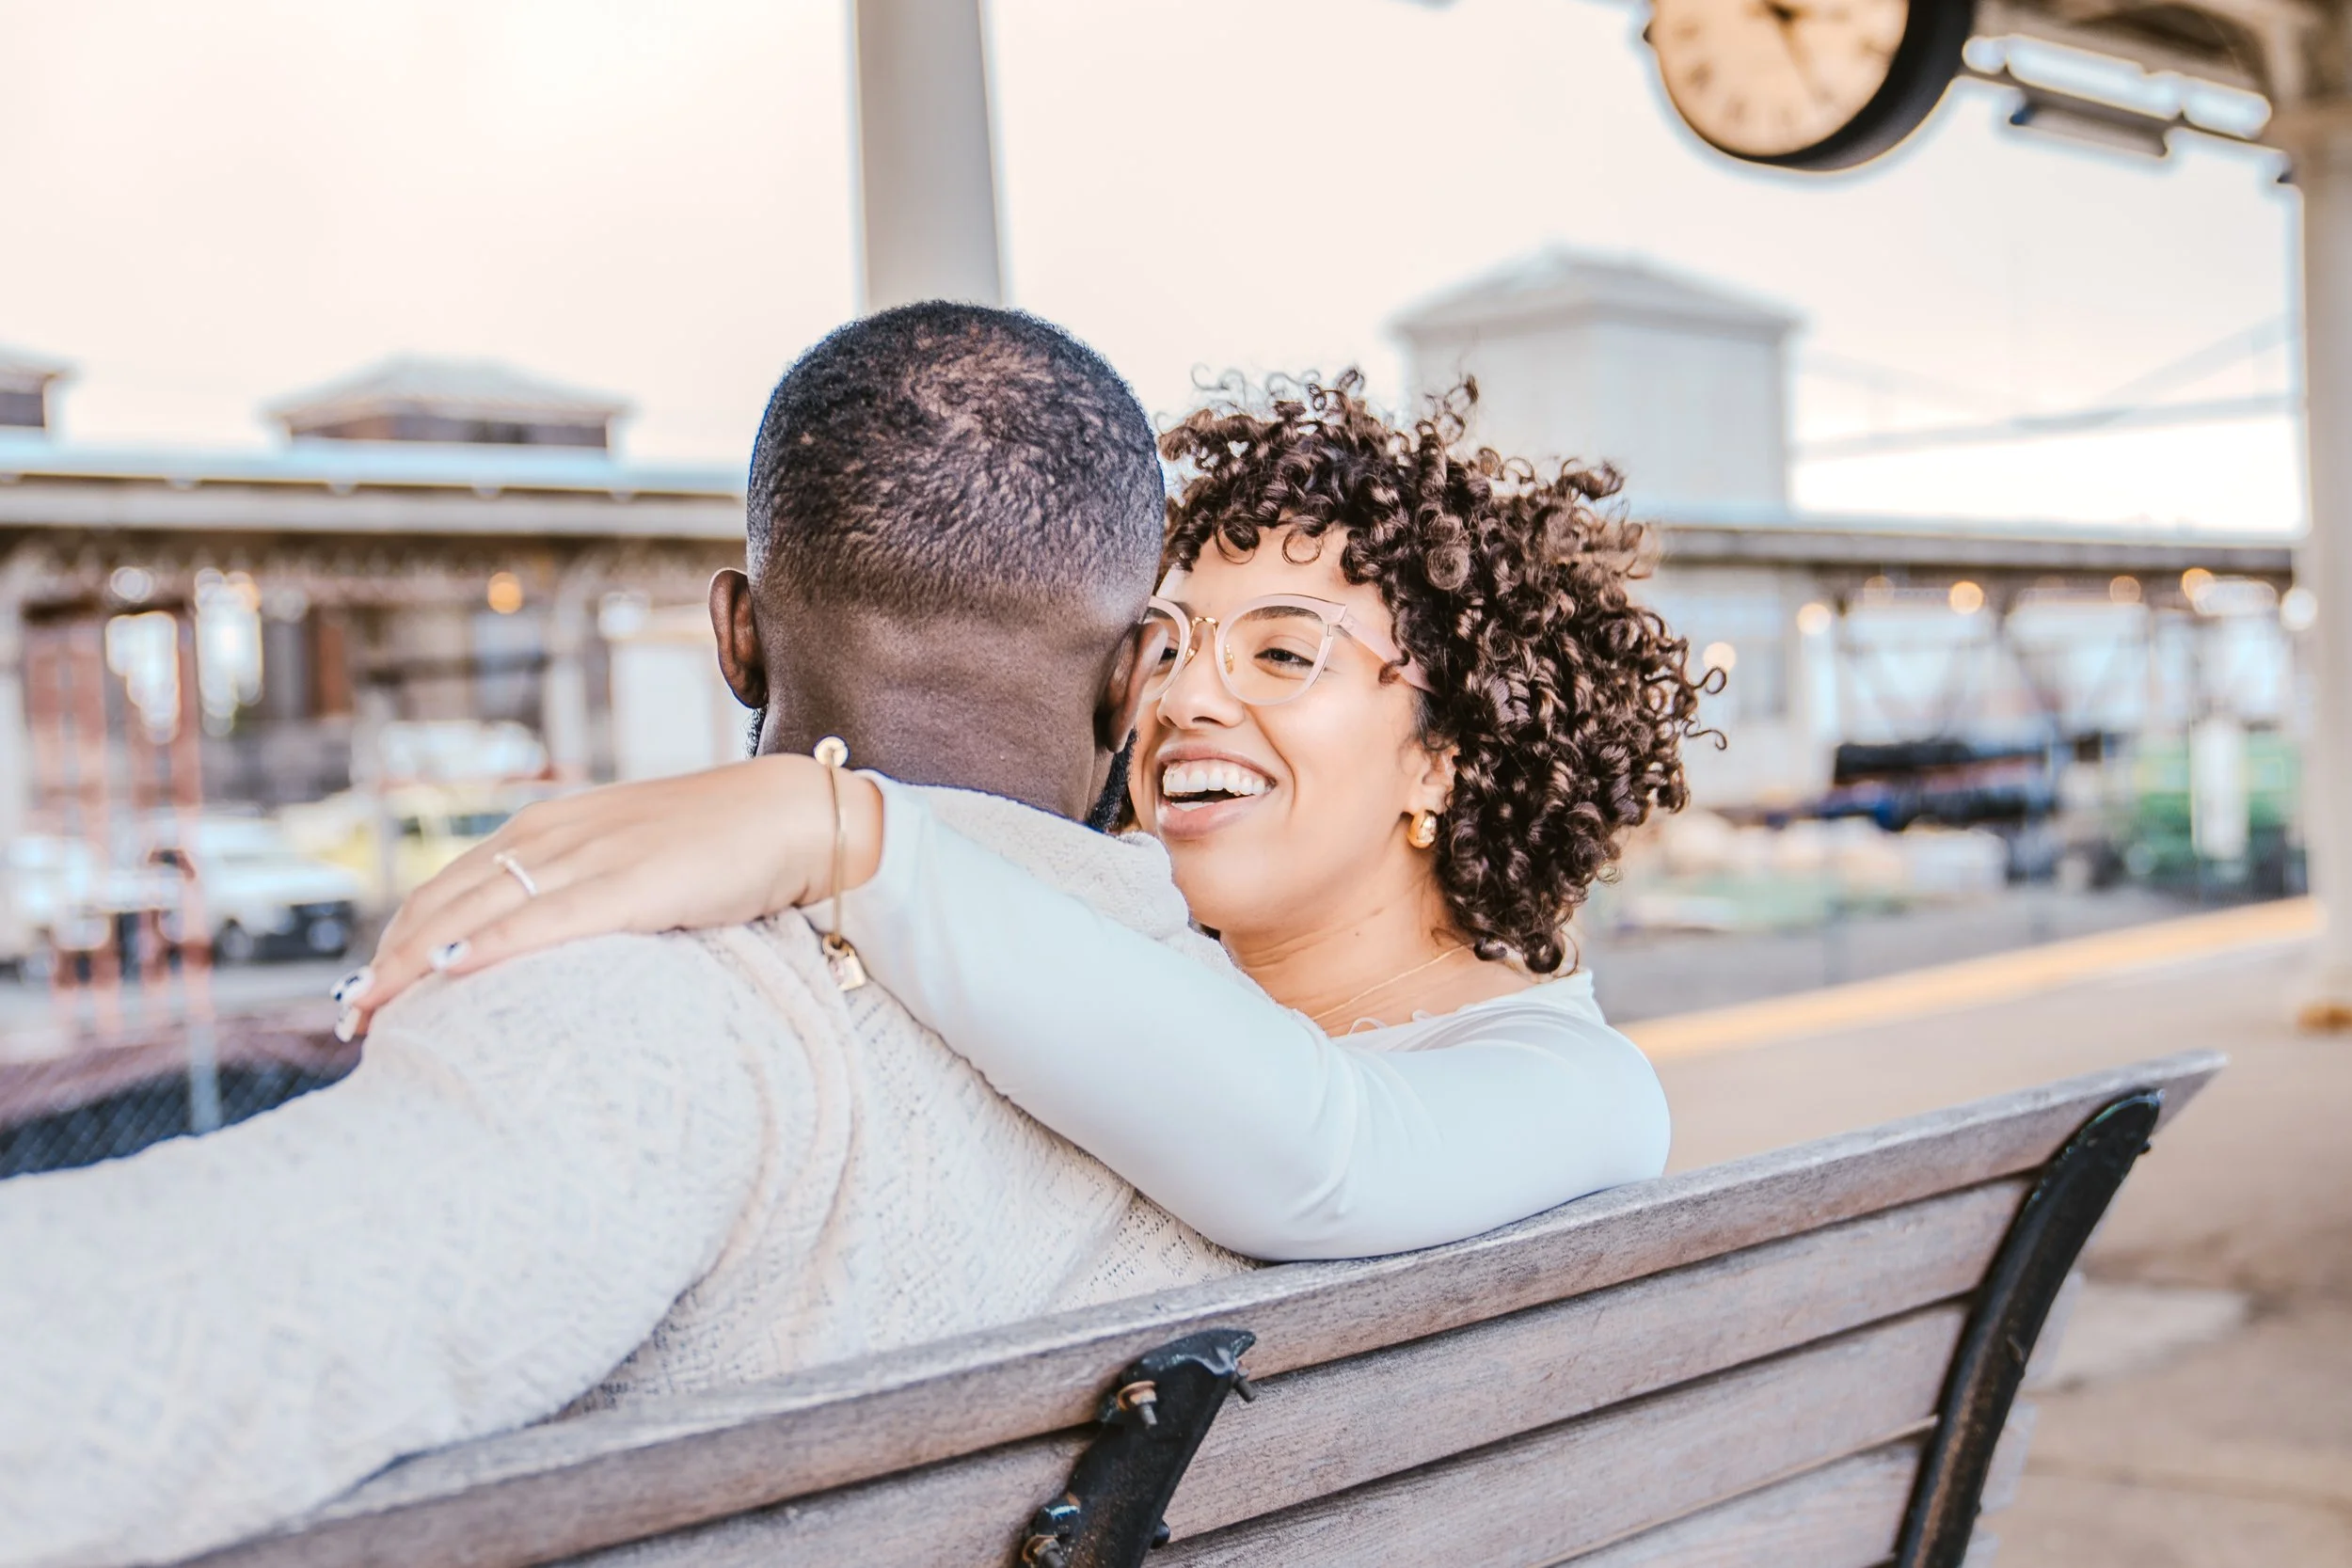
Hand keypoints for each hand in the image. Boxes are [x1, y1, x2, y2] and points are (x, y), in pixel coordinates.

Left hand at [334, 756, 883, 1035]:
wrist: (791, 814)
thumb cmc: (718, 848)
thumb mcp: (627, 861)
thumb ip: (578, 893)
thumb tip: (534, 953)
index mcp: (548, 828)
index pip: (448, 883)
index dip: (399, 936)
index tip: (367, 988)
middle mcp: (554, 836)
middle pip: (446, 898)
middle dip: (390, 960)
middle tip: (351, 1017)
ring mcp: (593, 855)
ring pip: (480, 908)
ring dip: (416, 961)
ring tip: (374, 1010)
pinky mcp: (636, 883)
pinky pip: (550, 918)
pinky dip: (497, 942)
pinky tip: (453, 968)